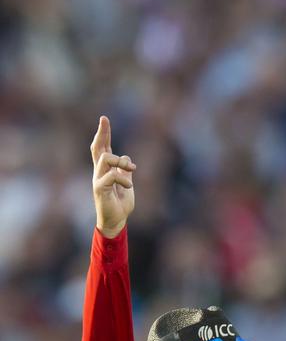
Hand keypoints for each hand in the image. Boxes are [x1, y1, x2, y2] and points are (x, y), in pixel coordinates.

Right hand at [90, 116, 135, 237]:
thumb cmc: (120, 204)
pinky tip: (129, 186)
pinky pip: (110, 176)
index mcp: (106, 170)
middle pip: (97, 148)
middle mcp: (99, 172)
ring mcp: (98, 180)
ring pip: (105, 159)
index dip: (103, 134)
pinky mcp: (100, 189)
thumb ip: (125, 172)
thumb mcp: (126, 184)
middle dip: (101, 133)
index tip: (104, 120)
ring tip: (132, 169)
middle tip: (104, 120)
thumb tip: (127, 158)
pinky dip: (122, 178)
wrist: (116, 221)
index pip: (103, 148)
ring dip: (120, 161)